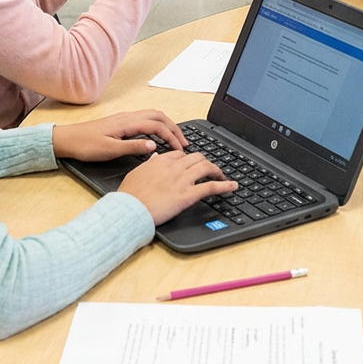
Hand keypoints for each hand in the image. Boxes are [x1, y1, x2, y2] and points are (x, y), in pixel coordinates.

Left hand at [52, 110, 187, 161]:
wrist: (67, 139)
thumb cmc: (86, 145)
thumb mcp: (110, 150)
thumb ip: (133, 147)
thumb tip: (154, 146)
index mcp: (127, 123)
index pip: (157, 126)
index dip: (172, 137)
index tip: (180, 150)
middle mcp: (128, 117)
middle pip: (158, 116)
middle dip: (174, 127)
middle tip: (184, 142)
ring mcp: (124, 118)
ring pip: (152, 115)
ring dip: (166, 124)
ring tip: (175, 138)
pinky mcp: (120, 122)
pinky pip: (145, 118)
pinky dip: (157, 124)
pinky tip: (157, 135)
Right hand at [118, 150, 237, 225]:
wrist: (130, 210)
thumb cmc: (130, 195)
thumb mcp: (136, 173)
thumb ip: (148, 163)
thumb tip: (155, 156)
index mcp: (161, 161)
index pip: (181, 154)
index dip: (188, 159)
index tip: (191, 165)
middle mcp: (174, 167)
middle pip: (197, 157)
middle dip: (205, 162)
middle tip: (209, 170)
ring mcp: (182, 180)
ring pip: (206, 167)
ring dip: (217, 170)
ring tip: (222, 176)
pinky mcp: (188, 195)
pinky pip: (210, 187)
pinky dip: (225, 185)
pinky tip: (232, 186)